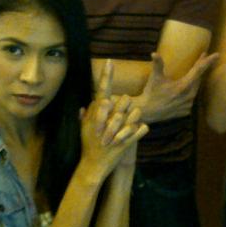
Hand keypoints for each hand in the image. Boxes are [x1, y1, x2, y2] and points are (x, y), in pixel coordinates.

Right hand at [79, 61, 147, 178]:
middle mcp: (107, 119)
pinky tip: (138, 133)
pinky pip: (141, 129)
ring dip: (135, 118)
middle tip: (123, 117)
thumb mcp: (83, 129)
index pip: (102, 90)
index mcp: (98, 114)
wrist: (93, 165)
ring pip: (136, 113)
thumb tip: (85, 106)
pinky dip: (142, 130)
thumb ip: (85, 116)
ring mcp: (116, 130)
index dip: (106, 75)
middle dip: (128, 106)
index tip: (110, 61)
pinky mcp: (125, 142)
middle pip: (126, 99)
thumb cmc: (88, 146)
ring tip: (130, 125)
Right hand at [137, 51, 218, 122]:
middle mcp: (188, 97)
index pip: (199, 71)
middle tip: (202, 58)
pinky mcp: (186, 112)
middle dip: (201, 68)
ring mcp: (188, 105)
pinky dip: (190, 92)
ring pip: (195, 89)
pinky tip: (186, 89)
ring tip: (195, 72)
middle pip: (198, 79)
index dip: (207, 62)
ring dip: (195, 80)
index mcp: (183, 86)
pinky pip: (191, 99)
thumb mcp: (155, 78)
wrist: (146, 112)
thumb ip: (157, 64)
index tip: (217, 55)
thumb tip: (154, 53)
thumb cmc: (151, 93)